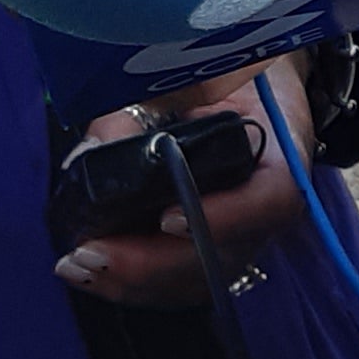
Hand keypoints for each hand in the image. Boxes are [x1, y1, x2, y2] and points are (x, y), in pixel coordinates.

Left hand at [58, 64, 306, 310]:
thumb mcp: (191, 75)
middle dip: (152, 263)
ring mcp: (243, 237)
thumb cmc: (223, 77)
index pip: (270, 199)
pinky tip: (91, 273)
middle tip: (91, 254)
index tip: (166, 218)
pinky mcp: (214, 252)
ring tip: (78, 267)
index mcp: (281, 154)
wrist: (252, 87)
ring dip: (135, 282)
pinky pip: (180, 281)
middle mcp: (266, 208)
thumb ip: (144, 106)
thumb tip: (92, 153)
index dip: (223, 217)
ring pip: (197, 279)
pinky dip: (134, 283)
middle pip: (223, 256)